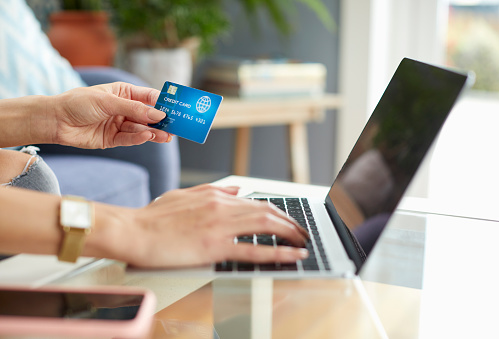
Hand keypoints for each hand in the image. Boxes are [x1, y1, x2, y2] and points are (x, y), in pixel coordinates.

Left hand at [50, 82, 170, 148]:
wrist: (55, 121)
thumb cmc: (78, 103)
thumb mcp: (108, 101)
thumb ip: (134, 108)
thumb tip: (158, 114)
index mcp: (124, 93)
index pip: (149, 97)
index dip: (163, 102)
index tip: (177, 109)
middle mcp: (124, 109)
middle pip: (148, 115)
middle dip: (162, 121)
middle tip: (177, 127)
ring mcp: (119, 124)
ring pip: (141, 129)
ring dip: (154, 132)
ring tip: (167, 136)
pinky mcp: (113, 139)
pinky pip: (129, 139)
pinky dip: (139, 138)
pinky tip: (147, 136)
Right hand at [111, 184, 309, 267]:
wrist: (132, 230)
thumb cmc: (153, 216)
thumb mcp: (185, 194)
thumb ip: (213, 190)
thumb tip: (236, 189)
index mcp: (215, 195)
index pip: (255, 202)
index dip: (277, 212)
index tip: (287, 221)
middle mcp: (222, 206)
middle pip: (267, 211)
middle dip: (290, 222)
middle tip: (302, 232)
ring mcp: (219, 226)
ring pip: (266, 225)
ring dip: (290, 234)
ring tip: (303, 242)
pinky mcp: (214, 246)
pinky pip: (254, 250)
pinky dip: (278, 252)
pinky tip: (292, 255)